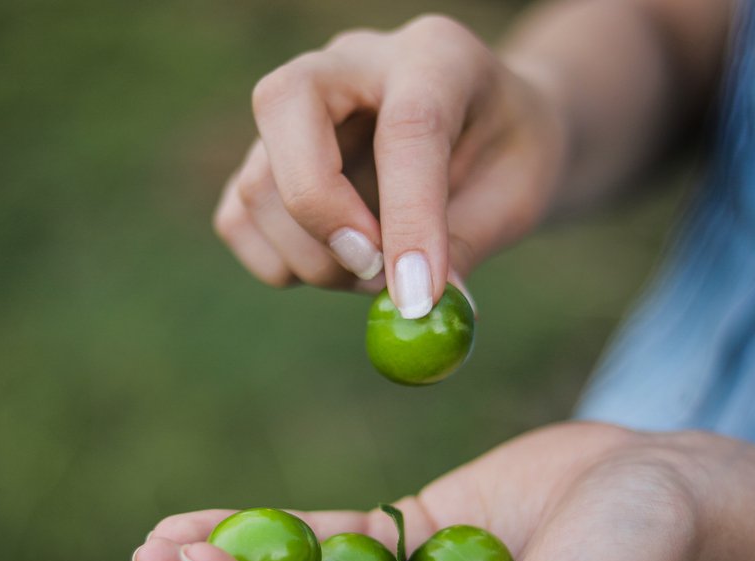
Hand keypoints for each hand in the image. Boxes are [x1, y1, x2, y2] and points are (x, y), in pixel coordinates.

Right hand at [212, 14, 566, 317]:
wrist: (489, 134)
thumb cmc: (506, 157)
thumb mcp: (516, 196)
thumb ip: (465, 246)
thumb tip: (411, 312)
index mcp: (434, 55)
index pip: (407, 124)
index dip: (410, 215)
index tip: (417, 294)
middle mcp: (352, 64)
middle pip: (285, 104)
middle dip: (321, 207)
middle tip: (371, 272)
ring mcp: (296, 109)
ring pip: (257, 181)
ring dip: (313, 258)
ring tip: (377, 276)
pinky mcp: (265, 157)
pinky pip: (238, 218)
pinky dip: (280, 264)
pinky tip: (337, 268)